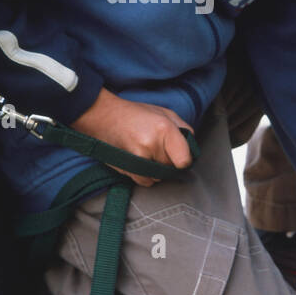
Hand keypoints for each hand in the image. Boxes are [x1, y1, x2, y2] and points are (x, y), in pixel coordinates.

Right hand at [70, 88, 193, 186]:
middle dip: (169, 161)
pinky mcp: (127, 168)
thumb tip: (191, 148)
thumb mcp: (164, 113)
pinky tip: (140, 160)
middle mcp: (152, 144)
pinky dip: (146, 175)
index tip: (180, 156)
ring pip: (159, 176)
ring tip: (147, 152)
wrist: (103, 117)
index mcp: (164, 128)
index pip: (185, 160)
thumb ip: (183, 129)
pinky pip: (146, 182)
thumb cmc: (135, 114)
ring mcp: (138, 157)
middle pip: (172, 168)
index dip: (184, 159)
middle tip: (159, 149)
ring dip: (157, 169)